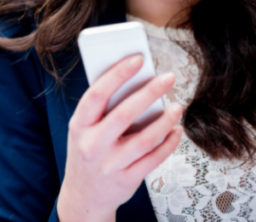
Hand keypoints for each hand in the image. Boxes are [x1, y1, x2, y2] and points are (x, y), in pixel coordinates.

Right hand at [57, 55, 182, 221]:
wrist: (83, 196)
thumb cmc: (87, 152)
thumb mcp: (83, 129)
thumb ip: (102, 109)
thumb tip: (135, 80)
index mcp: (79, 125)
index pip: (97, 94)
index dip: (117, 74)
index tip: (137, 58)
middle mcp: (92, 145)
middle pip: (124, 114)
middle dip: (149, 92)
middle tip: (168, 77)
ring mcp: (110, 164)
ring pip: (144, 139)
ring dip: (165, 120)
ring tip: (176, 106)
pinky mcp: (126, 180)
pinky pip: (153, 159)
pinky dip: (168, 143)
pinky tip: (176, 131)